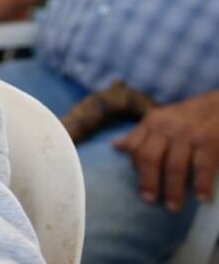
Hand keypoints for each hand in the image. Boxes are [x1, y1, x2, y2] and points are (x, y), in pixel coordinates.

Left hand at [114, 90, 218, 210]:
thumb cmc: (188, 117)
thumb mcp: (161, 119)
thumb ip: (141, 134)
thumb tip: (116, 146)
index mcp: (152, 122)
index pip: (134, 147)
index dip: (135, 168)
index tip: (139, 186)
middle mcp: (167, 127)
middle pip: (150, 158)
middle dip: (148, 182)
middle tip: (150, 201)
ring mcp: (188, 134)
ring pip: (174, 166)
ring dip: (173, 190)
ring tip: (173, 207)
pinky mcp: (209, 141)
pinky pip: (202, 167)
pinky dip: (201, 184)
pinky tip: (201, 198)